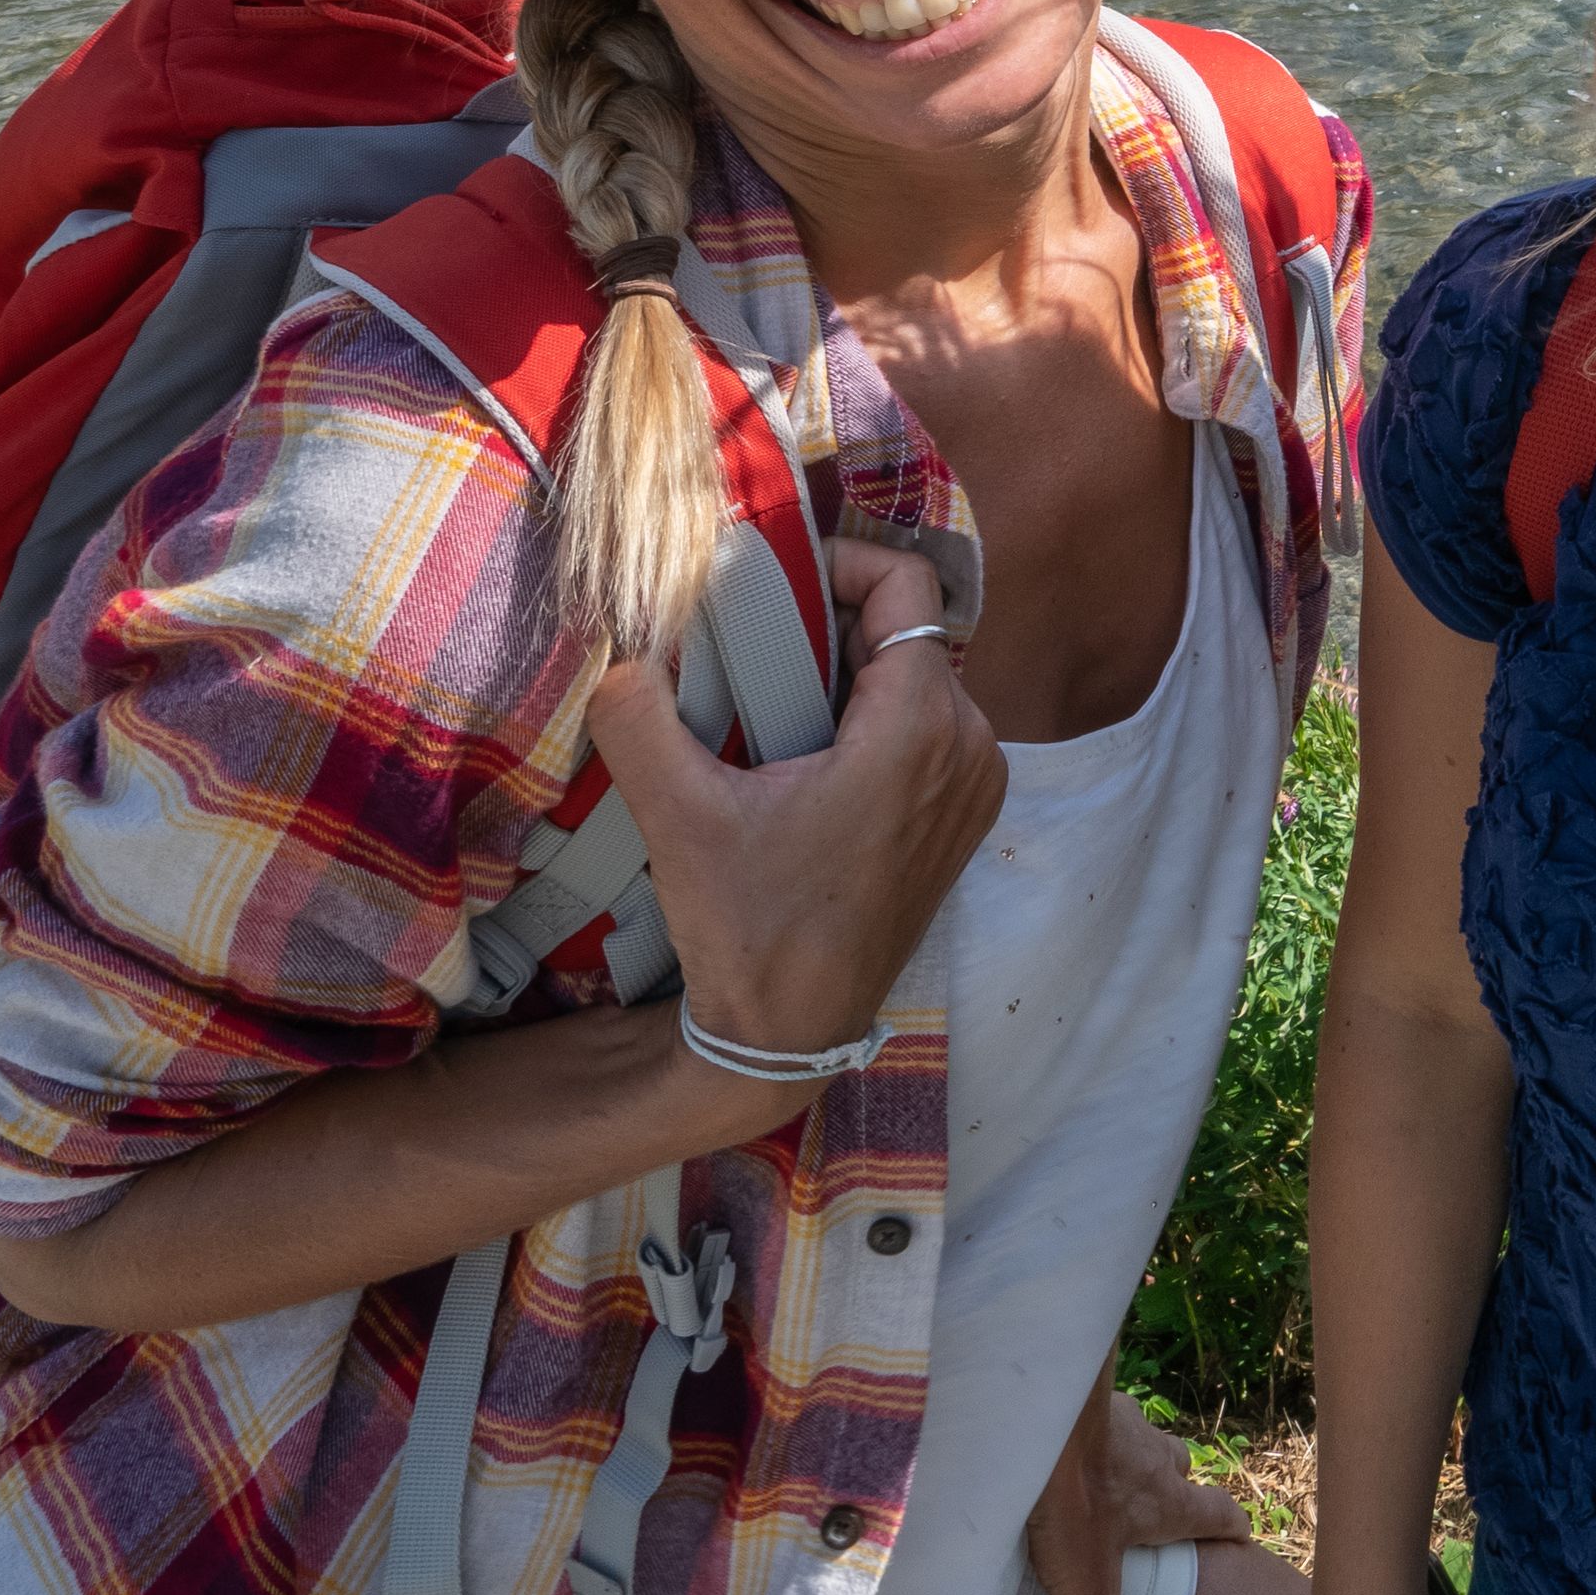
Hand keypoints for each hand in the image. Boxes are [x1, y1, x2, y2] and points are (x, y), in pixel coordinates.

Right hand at [581, 539, 1002, 1119]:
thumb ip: (640, 718)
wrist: (792, 1032)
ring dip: (853, 674)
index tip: (775, 584)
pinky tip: (807, 755)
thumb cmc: (747, 927)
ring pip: (921, 679)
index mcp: (920, 728)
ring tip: (774, 702)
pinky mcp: (964, 818)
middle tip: (754, 644)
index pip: (906, 584)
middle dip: (833, 622)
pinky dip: (876, 720)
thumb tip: (619, 653)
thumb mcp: (679, 817)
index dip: (841, 562)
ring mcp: (976, 785)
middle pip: (909, 630)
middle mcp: (971, 745)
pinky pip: (930, 729)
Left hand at [1024, 1384, 1264, 1594]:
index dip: (1231, 1527)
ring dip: (1125, 1455)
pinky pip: (1091, 1415)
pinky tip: (1047, 1449)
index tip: (1239, 1537)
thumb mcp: (1086, 1592)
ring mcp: (1119, 1418)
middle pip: (1179, 1467)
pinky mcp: (1079, 1396)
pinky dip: (1080, 1432)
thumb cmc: (1072, 1501)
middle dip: (1173, 1486)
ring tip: (1091, 1478)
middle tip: (1148, 1509)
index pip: (1220, 1514)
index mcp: (1167, 1503)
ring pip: (1137, 1437)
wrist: (1038, 1413)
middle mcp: (1154, 1456)